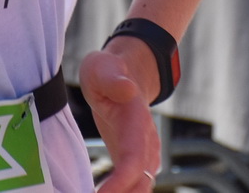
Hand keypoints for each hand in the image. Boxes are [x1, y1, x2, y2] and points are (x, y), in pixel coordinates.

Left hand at [80, 43, 160, 192]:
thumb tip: (127, 89)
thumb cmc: (108, 71)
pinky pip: (132, 187)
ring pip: (139, 188)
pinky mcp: (132, 162)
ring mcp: (142, 154)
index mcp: (137, 122)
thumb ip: (113, 78)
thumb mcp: (103, 67)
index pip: (134, 159)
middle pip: (141, 183)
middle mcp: (145, 143)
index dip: (121, 182)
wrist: (125, 76)